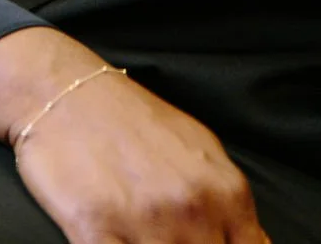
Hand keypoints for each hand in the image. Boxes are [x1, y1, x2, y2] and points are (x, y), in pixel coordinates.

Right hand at [0, 29, 268, 243]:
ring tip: (139, 236)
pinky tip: (117, 239)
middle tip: (171, 236)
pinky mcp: (95, 231)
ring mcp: (144, 221)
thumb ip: (228, 204)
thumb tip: (253, 242)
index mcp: (224, 190)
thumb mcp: (199, 151)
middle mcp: (191, 207)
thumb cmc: (133, 121)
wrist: (67, 92)